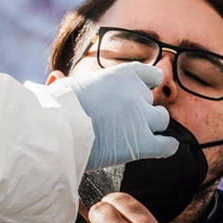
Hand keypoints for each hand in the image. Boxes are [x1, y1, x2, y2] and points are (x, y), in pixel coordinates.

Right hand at [52, 63, 177, 168]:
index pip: (151, 74)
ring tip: (135, 135)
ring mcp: (142, 118)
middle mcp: (137, 93)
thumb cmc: (56, 107)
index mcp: (123, 74)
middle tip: (125, 121)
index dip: (149, 84)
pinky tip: (162, 147)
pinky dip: (167, 146)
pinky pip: (167, 145)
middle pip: (152, 101)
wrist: (57, 130)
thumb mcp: (67, 85)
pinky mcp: (142, 143)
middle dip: (143, 109)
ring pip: (162, 120)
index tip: (145, 90)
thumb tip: (55, 76)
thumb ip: (73, 83)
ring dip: (152, 126)